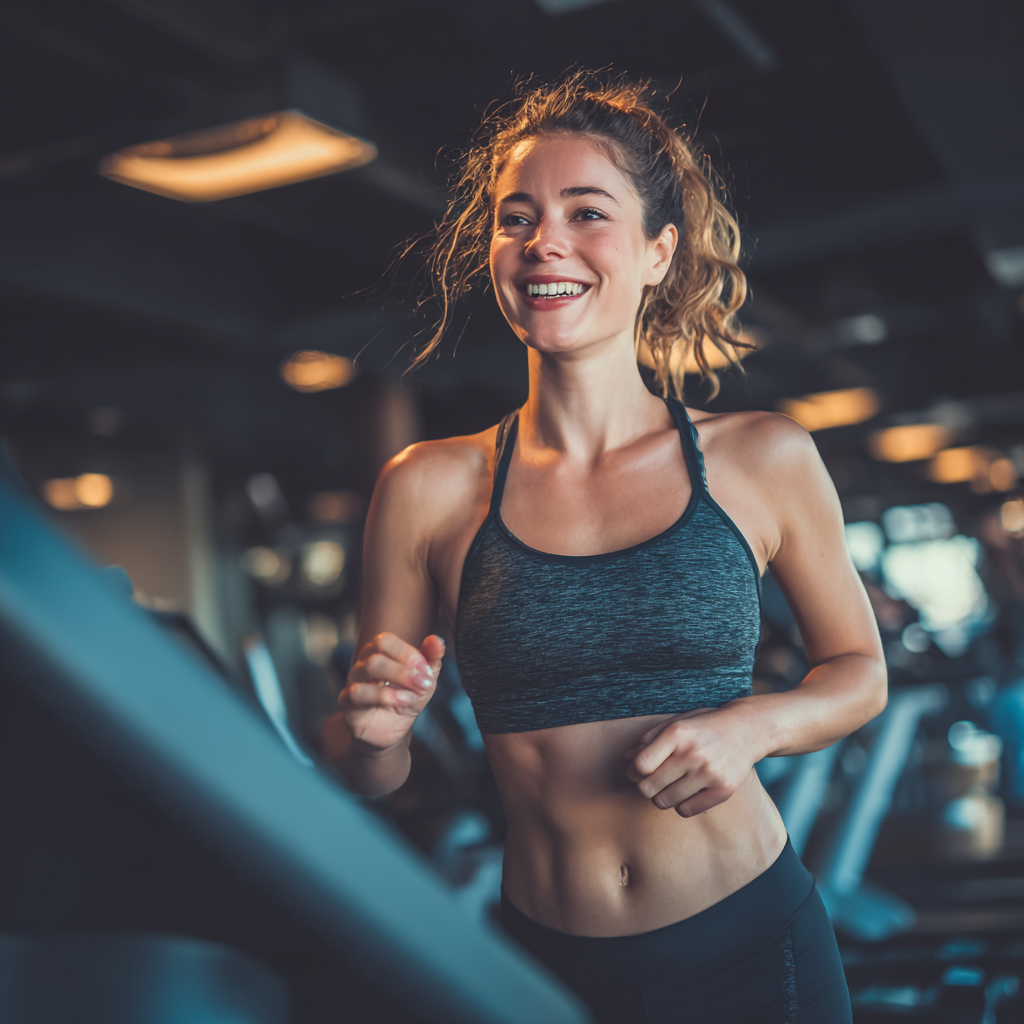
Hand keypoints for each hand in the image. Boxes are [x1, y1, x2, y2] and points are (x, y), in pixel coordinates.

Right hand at [338, 632, 444, 751]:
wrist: (390, 733)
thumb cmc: (405, 700)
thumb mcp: (424, 680)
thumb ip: (431, 659)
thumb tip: (437, 641)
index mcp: (378, 654)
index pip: (385, 641)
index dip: (407, 652)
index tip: (427, 669)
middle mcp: (362, 666)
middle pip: (377, 655)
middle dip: (405, 668)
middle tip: (425, 681)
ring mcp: (353, 684)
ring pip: (366, 670)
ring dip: (397, 678)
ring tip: (416, 692)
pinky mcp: (348, 705)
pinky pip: (359, 694)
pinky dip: (384, 696)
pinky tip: (402, 701)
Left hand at [624, 705, 758, 816]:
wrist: (748, 728)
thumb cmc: (706, 725)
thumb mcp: (677, 721)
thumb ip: (651, 738)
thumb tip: (627, 758)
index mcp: (677, 733)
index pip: (640, 765)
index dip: (634, 771)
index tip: (639, 770)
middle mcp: (692, 753)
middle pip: (648, 787)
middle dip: (644, 787)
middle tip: (651, 782)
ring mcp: (709, 773)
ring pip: (664, 801)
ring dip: (661, 797)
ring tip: (670, 786)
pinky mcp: (723, 789)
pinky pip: (687, 810)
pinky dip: (682, 805)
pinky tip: (687, 792)